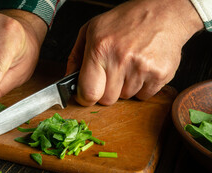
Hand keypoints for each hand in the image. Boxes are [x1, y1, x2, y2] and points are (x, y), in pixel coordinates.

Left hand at [66, 0, 202, 105]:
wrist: (163, 12)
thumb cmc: (125, 20)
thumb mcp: (91, 29)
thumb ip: (76, 56)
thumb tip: (68, 79)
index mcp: (100, 49)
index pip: (88, 93)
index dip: (86, 96)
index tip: (88, 93)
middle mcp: (121, 59)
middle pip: (107, 100)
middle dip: (107, 90)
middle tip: (112, 72)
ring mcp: (142, 68)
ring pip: (125, 98)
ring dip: (125, 87)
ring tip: (130, 65)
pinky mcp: (160, 75)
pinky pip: (144, 96)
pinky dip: (142, 87)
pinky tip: (142, 68)